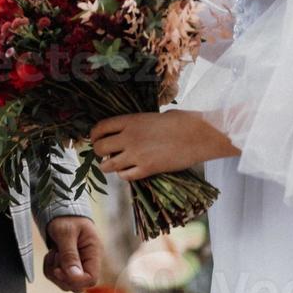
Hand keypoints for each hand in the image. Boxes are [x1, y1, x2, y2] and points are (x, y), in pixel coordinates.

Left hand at [42, 215, 100, 292]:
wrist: (60, 210)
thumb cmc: (66, 218)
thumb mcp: (66, 233)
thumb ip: (70, 254)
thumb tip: (75, 277)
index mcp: (94, 252)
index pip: (91, 278)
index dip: (75, 280)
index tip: (59, 269)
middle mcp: (88, 262)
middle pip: (78, 286)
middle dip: (62, 277)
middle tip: (54, 257)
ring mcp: (78, 265)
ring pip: (66, 284)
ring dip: (54, 272)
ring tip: (53, 252)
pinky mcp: (67, 266)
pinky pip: (58, 278)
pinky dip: (50, 270)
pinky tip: (50, 254)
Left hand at [90, 111, 231, 181]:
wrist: (198, 135)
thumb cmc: (181, 121)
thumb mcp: (155, 115)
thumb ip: (139, 124)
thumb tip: (133, 129)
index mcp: (130, 120)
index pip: (100, 128)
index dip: (94, 135)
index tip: (95, 139)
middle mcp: (128, 138)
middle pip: (99, 148)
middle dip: (99, 152)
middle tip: (104, 153)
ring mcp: (136, 155)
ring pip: (108, 166)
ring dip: (108, 166)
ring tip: (112, 164)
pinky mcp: (147, 169)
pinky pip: (125, 176)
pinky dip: (124, 175)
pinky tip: (129, 171)